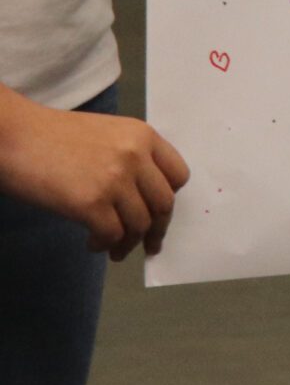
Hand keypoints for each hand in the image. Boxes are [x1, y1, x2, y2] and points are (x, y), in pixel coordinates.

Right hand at [0, 91, 191, 259]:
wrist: (14, 136)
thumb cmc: (51, 136)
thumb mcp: (106, 134)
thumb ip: (130, 157)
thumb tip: (140, 195)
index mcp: (143, 135)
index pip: (177, 174)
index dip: (169, 199)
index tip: (160, 215)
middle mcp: (136, 156)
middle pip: (164, 204)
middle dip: (157, 230)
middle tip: (149, 245)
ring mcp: (115, 179)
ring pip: (139, 224)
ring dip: (128, 243)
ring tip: (115, 250)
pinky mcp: (90, 203)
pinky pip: (112, 234)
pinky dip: (105, 244)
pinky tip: (93, 244)